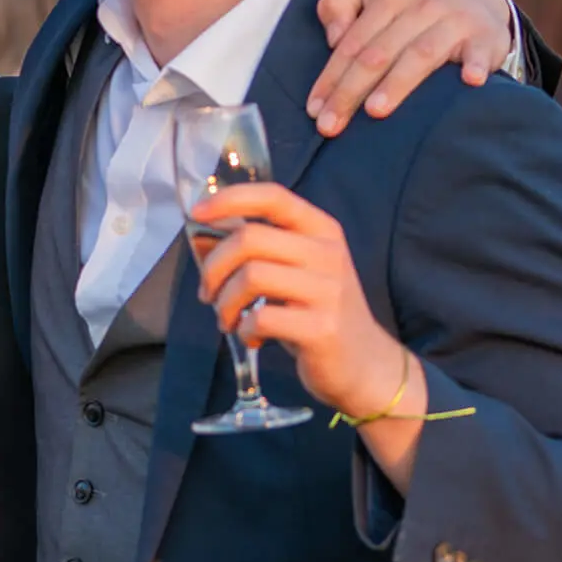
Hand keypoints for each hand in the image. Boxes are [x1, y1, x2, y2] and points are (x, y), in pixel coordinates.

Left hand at [192, 181, 407, 419]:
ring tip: (228, 319)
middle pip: (250, 238)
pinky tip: (252, 337)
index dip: (230, 199)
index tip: (197, 213)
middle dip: (214, 267)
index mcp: (322, 230)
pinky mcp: (322, 328)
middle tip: (207, 293)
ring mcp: (328, 291)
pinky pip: (262, 318)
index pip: (273, 197)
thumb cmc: (317, 311)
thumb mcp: (298, 270)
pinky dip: (244, 329)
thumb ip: (260, 250)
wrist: (364, 363)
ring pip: (251, 276)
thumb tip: (201, 236)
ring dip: (225, 302)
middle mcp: (328, 253)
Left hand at [309, 0, 516, 135]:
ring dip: (398, 83)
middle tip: (331, 125)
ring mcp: (455, 19)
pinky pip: (479, 52)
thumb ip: (337, 3)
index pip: (353, 43)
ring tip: (375, 110)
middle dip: (351, 91)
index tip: (314, 110)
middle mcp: (421, 4)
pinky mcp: (485, 35)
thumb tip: (334, 40)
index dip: (331, 77)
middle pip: (379, 54)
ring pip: (421, 55)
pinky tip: (469, 81)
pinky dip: (476, 65)